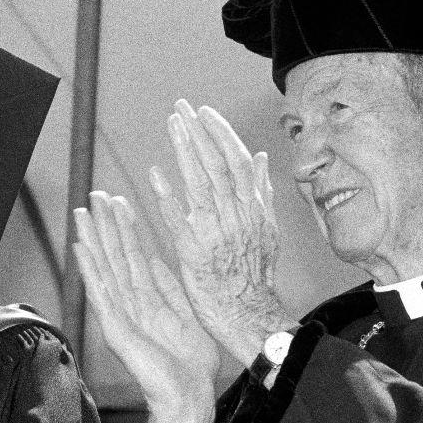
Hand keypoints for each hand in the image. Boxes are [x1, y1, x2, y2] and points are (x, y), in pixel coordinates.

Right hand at [74, 191, 218, 422]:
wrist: (191, 396)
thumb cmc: (191, 364)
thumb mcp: (186, 314)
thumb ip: (169, 287)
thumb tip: (155, 258)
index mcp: (147, 300)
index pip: (132, 256)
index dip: (125, 228)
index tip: (118, 201)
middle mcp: (129, 304)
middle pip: (114, 256)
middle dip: (105, 225)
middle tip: (95, 194)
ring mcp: (120, 316)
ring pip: (104, 269)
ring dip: (93, 240)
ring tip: (82, 212)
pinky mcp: (117, 329)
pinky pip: (101, 294)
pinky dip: (91, 271)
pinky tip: (81, 249)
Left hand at [152, 100, 294, 365]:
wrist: (249, 314)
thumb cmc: (254, 274)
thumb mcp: (267, 229)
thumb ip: (261, 191)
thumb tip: (262, 157)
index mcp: (254, 208)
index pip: (237, 161)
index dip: (220, 134)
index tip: (204, 112)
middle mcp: (237, 216)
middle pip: (218, 165)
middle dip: (199, 133)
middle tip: (181, 107)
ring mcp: (217, 233)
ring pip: (201, 184)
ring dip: (185, 152)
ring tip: (171, 125)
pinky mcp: (195, 252)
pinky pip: (180, 220)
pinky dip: (168, 195)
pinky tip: (155, 174)